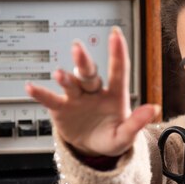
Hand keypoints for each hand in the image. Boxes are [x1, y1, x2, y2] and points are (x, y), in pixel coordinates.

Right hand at [25, 26, 159, 156]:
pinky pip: (50, 99)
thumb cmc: (110, 138)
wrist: (91, 149)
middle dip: (83, 62)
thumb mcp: (125, 136)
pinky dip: (41, 93)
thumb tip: (153, 108)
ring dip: (65, 78)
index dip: (117, 54)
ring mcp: (77, 98)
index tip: (116, 34)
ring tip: (60, 75)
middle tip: (78, 49)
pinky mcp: (61, 108)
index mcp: (114, 95)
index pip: (118, 72)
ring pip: (71, 83)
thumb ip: (137, 123)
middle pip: (90, 73)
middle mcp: (94, 92)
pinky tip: (31, 87)